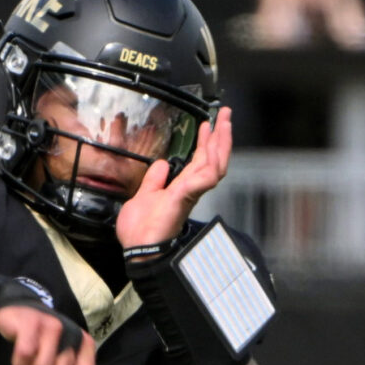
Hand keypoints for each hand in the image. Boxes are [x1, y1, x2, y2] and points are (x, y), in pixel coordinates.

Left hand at [116, 107, 232, 249]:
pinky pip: (203, 180)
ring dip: (220, 144)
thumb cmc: (141, 231)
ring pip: (214, 166)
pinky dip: (210, 165)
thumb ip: (155, 180)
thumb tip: (161, 164)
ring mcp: (189, 194)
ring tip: (223, 125)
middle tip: (226, 115)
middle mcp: (190, 190)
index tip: (209, 124)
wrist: (138, 249)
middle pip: (213, 160)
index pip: (200, 161)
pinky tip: (212, 148)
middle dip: (221, 137)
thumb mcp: (144, 195)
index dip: (206, 142)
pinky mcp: (184, 198)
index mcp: (181, 188)